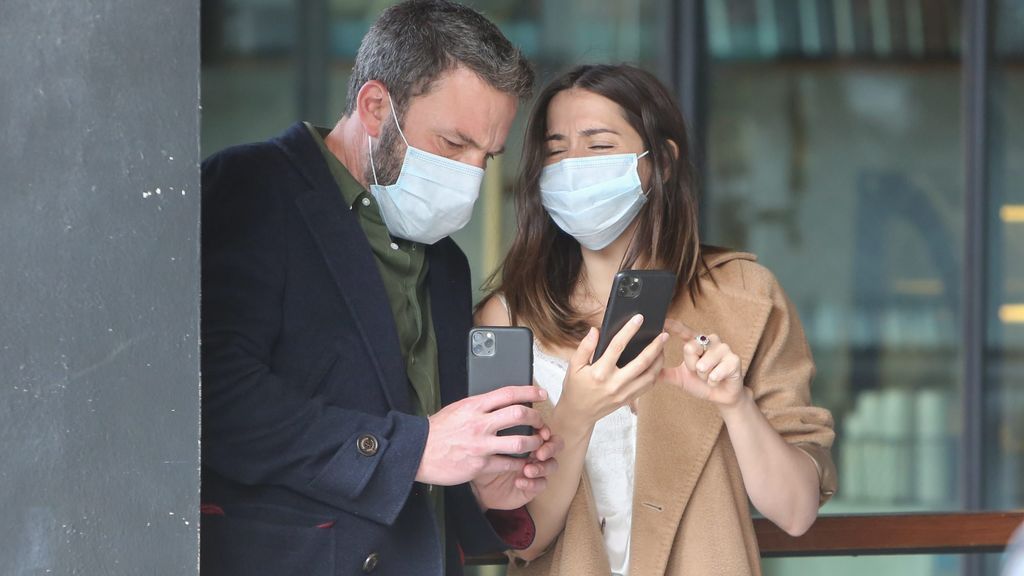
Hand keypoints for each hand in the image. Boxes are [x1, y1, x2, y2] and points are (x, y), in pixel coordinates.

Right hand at [416, 385, 549, 485]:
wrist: (418, 452)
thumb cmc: (437, 430)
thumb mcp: (458, 409)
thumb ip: (479, 406)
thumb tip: (500, 401)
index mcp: (474, 405)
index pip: (508, 393)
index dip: (529, 391)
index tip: (541, 393)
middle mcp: (480, 423)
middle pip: (519, 414)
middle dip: (536, 418)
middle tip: (540, 422)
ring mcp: (481, 445)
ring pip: (519, 442)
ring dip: (533, 443)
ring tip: (536, 443)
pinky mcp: (480, 465)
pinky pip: (508, 464)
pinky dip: (519, 463)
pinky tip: (523, 463)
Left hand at [471, 427, 563, 510]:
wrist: (479, 483)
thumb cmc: (485, 457)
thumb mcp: (487, 441)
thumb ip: (497, 428)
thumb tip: (502, 413)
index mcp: (527, 436)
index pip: (544, 429)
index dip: (546, 430)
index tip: (541, 433)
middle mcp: (535, 451)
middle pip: (555, 445)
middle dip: (551, 448)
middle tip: (540, 453)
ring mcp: (536, 468)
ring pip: (552, 465)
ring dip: (542, 467)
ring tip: (527, 470)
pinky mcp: (533, 486)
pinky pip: (541, 484)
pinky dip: (532, 483)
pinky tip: (519, 482)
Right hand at [556, 314, 666, 441]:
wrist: (578, 413)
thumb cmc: (575, 388)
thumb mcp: (574, 366)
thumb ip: (585, 347)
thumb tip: (595, 331)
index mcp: (599, 372)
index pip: (617, 346)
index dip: (629, 330)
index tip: (638, 319)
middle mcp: (614, 383)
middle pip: (641, 362)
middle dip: (655, 346)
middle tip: (664, 335)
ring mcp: (624, 393)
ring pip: (649, 376)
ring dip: (659, 361)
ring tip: (663, 348)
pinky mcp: (629, 399)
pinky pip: (647, 386)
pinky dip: (655, 374)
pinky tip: (657, 364)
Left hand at [660, 319, 745, 406]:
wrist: (722, 396)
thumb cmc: (702, 383)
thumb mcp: (680, 378)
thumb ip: (665, 372)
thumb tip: (646, 369)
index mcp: (697, 342)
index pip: (684, 331)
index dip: (673, 326)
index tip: (663, 320)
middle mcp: (710, 341)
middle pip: (690, 348)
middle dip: (692, 366)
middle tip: (700, 372)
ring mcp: (724, 348)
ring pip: (702, 363)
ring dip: (704, 376)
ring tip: (710, 376)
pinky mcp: (734, 360)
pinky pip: (715, 373)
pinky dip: (713, 381)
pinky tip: (718, 380)